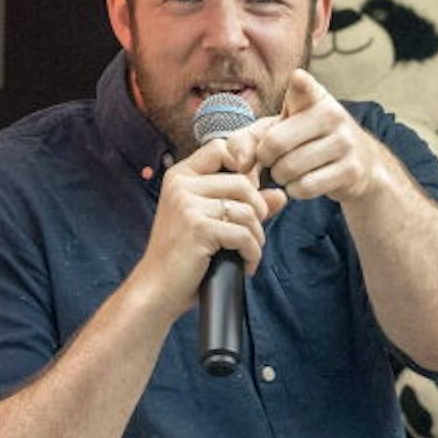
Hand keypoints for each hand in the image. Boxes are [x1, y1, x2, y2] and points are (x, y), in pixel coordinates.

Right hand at [145, 120, 288, 290]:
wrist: (157, 289)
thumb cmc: (182, 258)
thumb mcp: (212, 224)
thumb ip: (244, 205)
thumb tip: (280, 195)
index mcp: (180, 177)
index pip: (221, 148)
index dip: (243, 163)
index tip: (250, 193)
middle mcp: (181, 185)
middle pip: (242, 181)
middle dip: (258, 211)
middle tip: (252, 234)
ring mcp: (187, 205)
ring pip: (247, 210)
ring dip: (256, 237)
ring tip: (247, 252)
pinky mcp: (198, 228)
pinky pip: (244, 234)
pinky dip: (252, 253)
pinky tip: (244, 265)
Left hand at [257, 69, 393, 203]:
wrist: (358, 161)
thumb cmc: (304, 140)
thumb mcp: (274, 129)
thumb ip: (246, 140)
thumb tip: (241, 163)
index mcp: (312, 96)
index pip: (304, 86)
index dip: (300, 83)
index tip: (297, 78)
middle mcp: (332, 114)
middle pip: (275, 143)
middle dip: (265, 158)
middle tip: (271, 160)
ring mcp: (345, 142)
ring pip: (289, 169)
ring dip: (280, 177)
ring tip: (288, 171)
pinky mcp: (351, 170)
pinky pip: (305, 187)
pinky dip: (295, 190)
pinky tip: (301, 183)